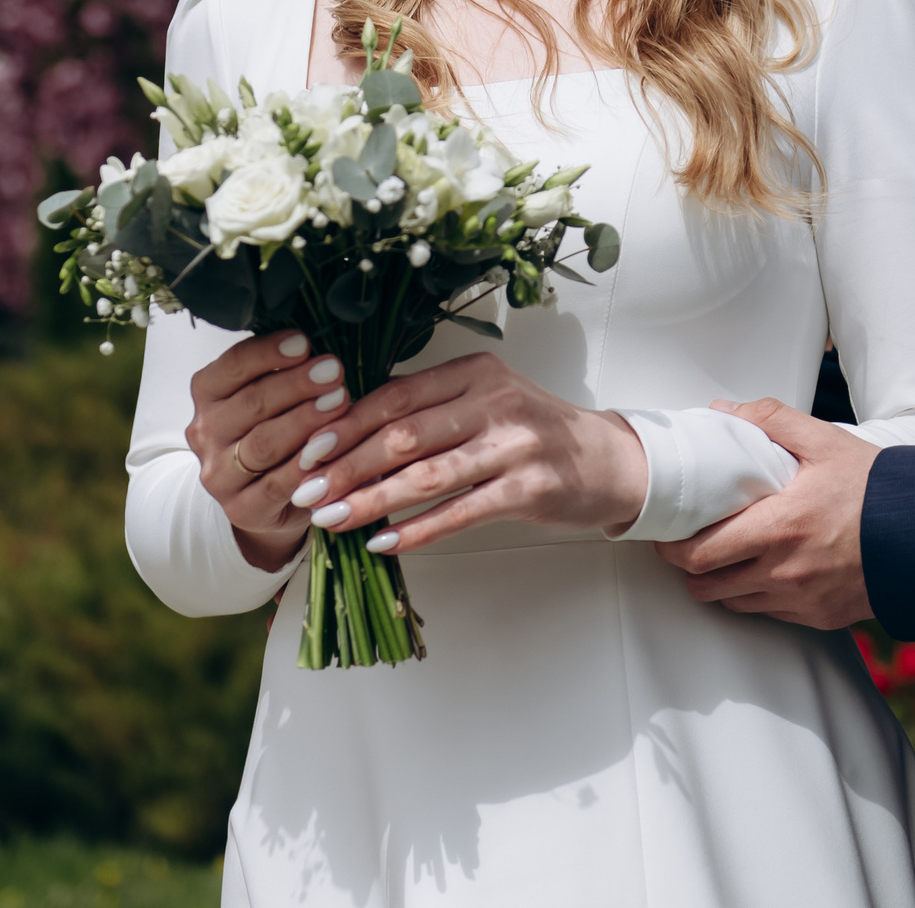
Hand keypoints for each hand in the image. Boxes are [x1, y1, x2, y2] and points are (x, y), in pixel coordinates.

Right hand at [187, 330, 355, 570]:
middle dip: (296, 384)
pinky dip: (305, 466)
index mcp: (207, 392)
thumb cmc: (277, 428)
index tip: (305, 342)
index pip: (233, 366)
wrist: (266, 497)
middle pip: (252, 403)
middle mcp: (204, 431)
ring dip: (304, 421)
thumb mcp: (273, 395)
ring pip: (263, 443)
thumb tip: (317, 340)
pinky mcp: (241, 508)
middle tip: (334, 371)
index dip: (269, 353)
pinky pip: (276, 484)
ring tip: (340, 402)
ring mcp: (219, 474)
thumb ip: (284, 370)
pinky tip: (331, 449)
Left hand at [284, 352, 647, 553]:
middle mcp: (494, 402)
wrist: (607, 462)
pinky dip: (418, 529)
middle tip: (307, 493)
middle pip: (404, 435)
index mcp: (474, 373)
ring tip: (332, 519)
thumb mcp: (485, 402)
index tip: (309, 451)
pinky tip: (384, 541)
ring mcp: (515, 446)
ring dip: (372, 500)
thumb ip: (430, 410)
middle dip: (348, 467)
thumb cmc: (532, 432)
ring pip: (427, 475)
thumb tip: (348, 436)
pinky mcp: (529, 488)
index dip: (347, 425)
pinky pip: (461, 512)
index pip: (396, 396)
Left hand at [655, 398, 879, 629]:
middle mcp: (785, 571)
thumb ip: (771, 420)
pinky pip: (768, 613)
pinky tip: (763, 570)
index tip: (670, 531)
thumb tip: (724, 411)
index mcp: (780, 527)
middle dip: (689, 567)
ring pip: (733, 603)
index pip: (700, 552)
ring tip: (724, 556)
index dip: (674, 545)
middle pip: (706, 585)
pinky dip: (756, 596)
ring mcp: (802, 599)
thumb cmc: (877, 487)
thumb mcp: (826, 441)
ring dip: (721, 583)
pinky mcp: (820, 618)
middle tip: (688, 545)